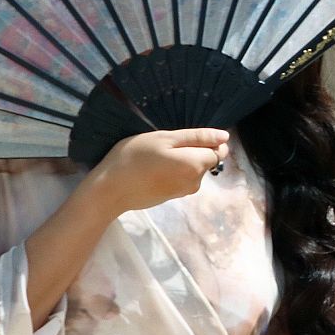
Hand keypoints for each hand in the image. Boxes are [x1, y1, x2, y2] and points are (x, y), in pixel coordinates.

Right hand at [84, 128, 229, 214]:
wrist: (110, 190)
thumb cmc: (135, 158)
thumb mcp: (165, 139)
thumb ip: (197, 138)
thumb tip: (225, 137)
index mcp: (197, 165)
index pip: (219, 151)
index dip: (207, 141)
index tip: (185, 136)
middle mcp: (196, 182)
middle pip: (207, 161)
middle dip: (194, 150)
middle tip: (166, 145)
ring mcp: (184, 192)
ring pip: (194, 169)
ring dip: (183, 160)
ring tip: (158, 155)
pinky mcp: (173, 197)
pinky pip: (182, 178)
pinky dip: (174, 170)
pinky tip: (154, 167)